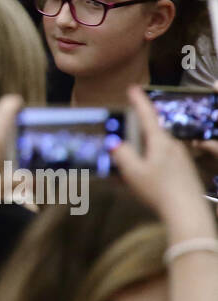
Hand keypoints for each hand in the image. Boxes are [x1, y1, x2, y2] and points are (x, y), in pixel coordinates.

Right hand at [114, 87, 215, 237]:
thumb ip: (121, 155)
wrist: (188, 212)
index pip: (147, 115)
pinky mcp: (184, 171)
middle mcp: (172, 146)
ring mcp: (180, 158)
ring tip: (129, 173)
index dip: (139, 101)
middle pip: (150, 135)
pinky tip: (144, 183)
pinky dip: (151, 166)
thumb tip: (113, 143)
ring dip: (142, 156)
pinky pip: (164, 162)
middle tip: (120, 148)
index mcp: (160, 141)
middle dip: (135, 139)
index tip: (133, 88)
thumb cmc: (160, 191)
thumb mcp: (133, 173)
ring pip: (156, 150)